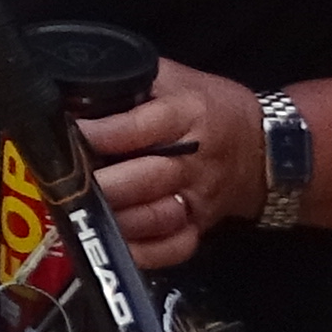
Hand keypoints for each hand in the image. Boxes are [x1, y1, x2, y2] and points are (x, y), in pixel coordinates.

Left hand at [71, 58, 261, 271]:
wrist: (266, 148)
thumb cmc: (210, 107)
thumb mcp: (176, 78)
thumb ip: (131, 78)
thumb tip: (75, 84)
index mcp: (186, 114)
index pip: (139, 127)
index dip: (101, 134)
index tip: (69, 135)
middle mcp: (193, 160)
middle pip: (145, 178)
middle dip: (102, 184)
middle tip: (65, 184)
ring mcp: (198, 198)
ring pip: (155, 217)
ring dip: (115, 220)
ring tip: (79, 214)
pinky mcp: (200, 226)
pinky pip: (173, 248)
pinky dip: (143, 253)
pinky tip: (114, 246)